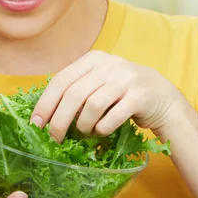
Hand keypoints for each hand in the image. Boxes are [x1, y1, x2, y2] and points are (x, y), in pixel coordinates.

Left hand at [30, 50, 183, 141]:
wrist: (162, 96)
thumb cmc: (122, 92)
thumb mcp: (98, 82)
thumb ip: (75, 89)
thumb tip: (43, 114)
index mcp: (93, 59)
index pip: (61, 80)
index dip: (46, 103)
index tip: (36, 123)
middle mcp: (109, 64)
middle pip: (74, 94)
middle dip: (59, 120)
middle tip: (54, 138)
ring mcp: (126, 79)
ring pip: (92, 106)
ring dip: (83, 125)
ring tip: (85, 132)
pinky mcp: (140, 96)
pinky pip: (112, 118)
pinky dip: (102, 129)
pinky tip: (101, 131)